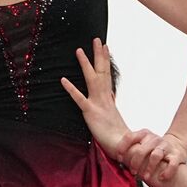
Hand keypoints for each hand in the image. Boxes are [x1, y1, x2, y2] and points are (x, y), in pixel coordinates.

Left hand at [60, 37, 130, 156]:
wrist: (124, 147)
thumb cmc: (119, 135)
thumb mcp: (114, 117)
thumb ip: (111, 106)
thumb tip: (111, 98)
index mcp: (109, 99)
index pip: (107, 75)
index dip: (105, 61)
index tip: (105, 47)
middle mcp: (105, 97)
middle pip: (102, 71)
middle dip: (99, 55)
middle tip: (97, 39)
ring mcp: (98, 103)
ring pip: (92, 79)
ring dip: (85, 64)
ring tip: (79, 50)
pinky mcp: (90, 112)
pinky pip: (79, 98)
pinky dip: (71, 88)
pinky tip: (62, 79)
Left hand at [117, 128, 186, 182]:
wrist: (177, 145)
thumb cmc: (153, 148)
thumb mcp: (142, 143)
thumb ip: (131, 148)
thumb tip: (112, 156)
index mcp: (144, 134)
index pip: (130, 137)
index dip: (122, 148)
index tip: (120, 159)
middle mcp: (155, 139)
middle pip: (141, 150)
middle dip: (135, 163)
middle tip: (133, 172)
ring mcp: (166, 146)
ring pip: (156, 156)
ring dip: (149, 168)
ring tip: (145, 177)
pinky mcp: (177, 155)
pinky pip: (172, 163)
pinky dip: (167, 171)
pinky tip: (162, 177)